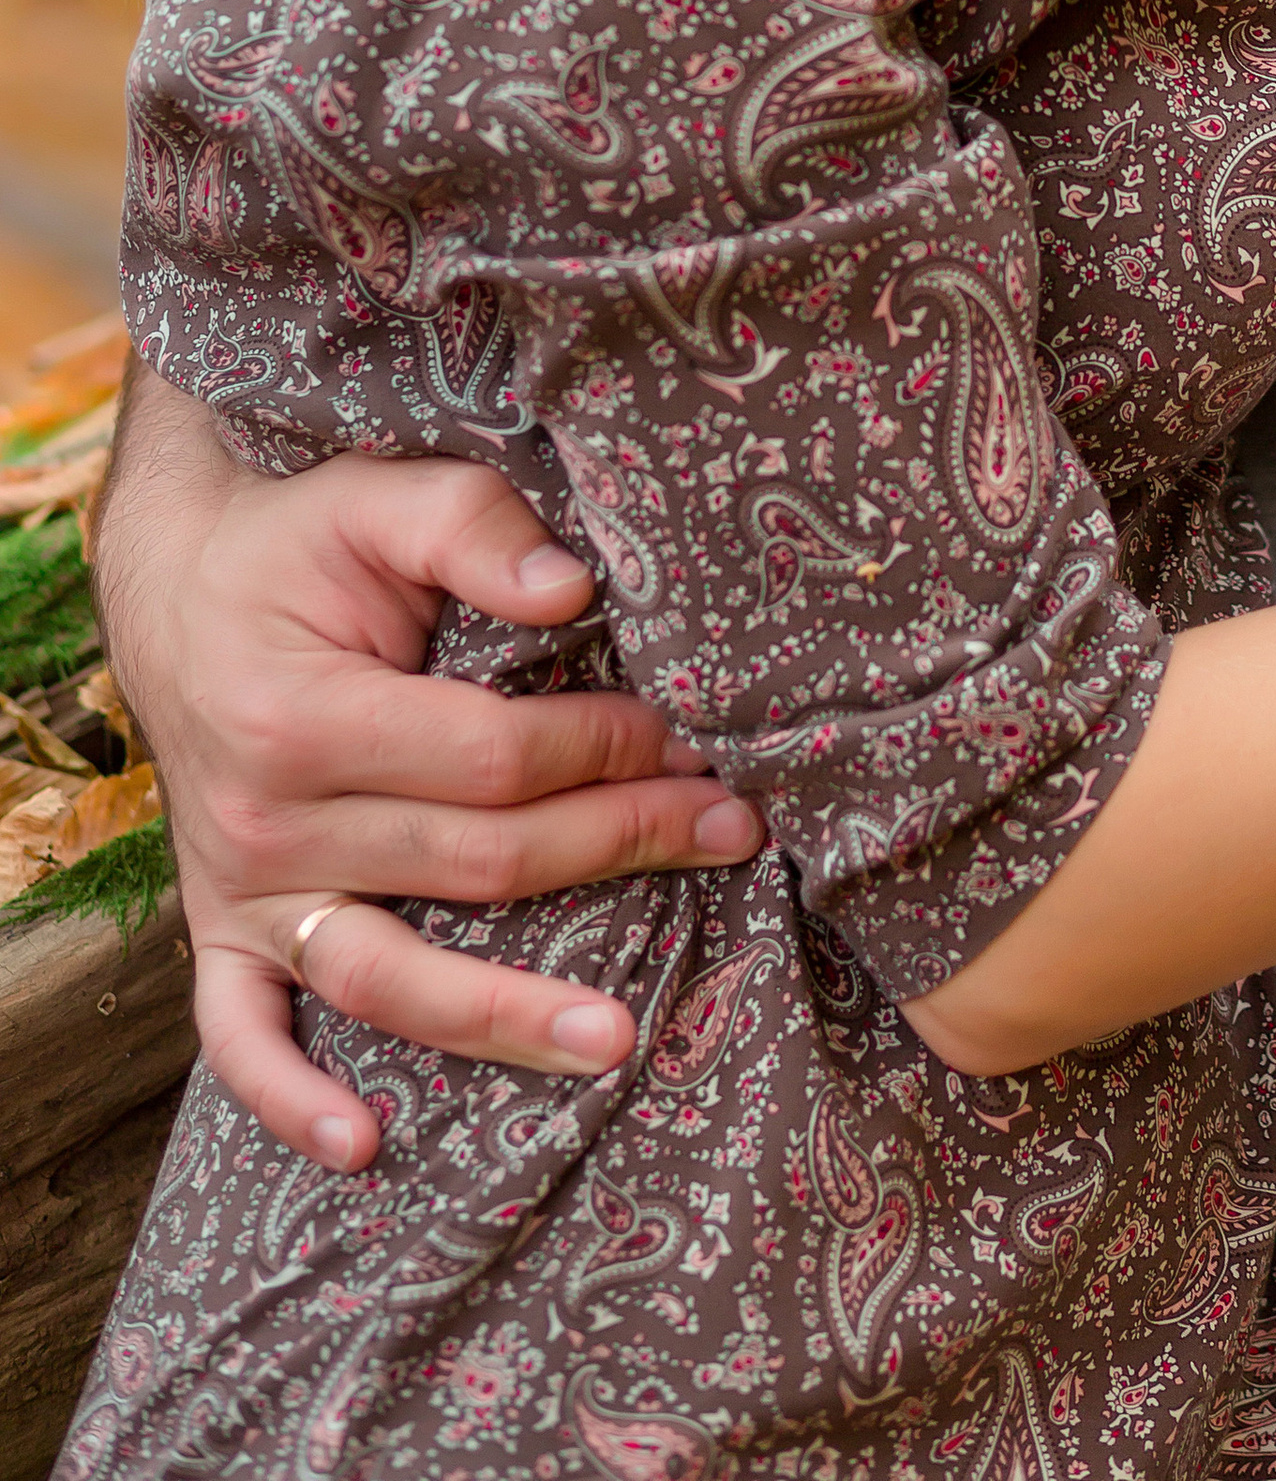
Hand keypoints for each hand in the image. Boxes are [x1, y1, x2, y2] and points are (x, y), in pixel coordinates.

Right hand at [110, 435, 764, 1171]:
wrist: (176, 583)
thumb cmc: (300, 537)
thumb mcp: (378, 495)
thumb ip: (473, 525)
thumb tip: (573, 585)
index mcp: (302, 717)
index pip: (491, 762)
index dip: (603, 750)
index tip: (687, 733)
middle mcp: (266, 822)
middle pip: (474, 864)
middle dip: (619, 847)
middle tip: (733, 834)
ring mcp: (241, 892)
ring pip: (385, 978)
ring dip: (504, 1016)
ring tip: (618, 1040)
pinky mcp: (223, 932)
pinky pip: (240, 1037)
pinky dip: (288, 1101)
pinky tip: (364, 1146)